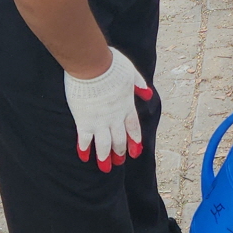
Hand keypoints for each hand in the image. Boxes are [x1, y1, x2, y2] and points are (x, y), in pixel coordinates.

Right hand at [62, 47, 152, 171]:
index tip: (136, 151)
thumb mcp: (131, 72)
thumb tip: (148, 94)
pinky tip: (84, 157)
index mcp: (127, 105)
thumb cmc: (111, 65)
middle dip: (120, 152)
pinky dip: (84, 149)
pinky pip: (84, 139)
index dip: (134, 140)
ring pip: (104, 144)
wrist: (92, 65)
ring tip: (105, 168)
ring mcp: (99, 120)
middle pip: (119, 139)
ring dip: (105, 157)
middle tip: (119, 162)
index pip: (133, 127)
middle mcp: (115, 117)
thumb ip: (139, 84)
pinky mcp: (83, 120)